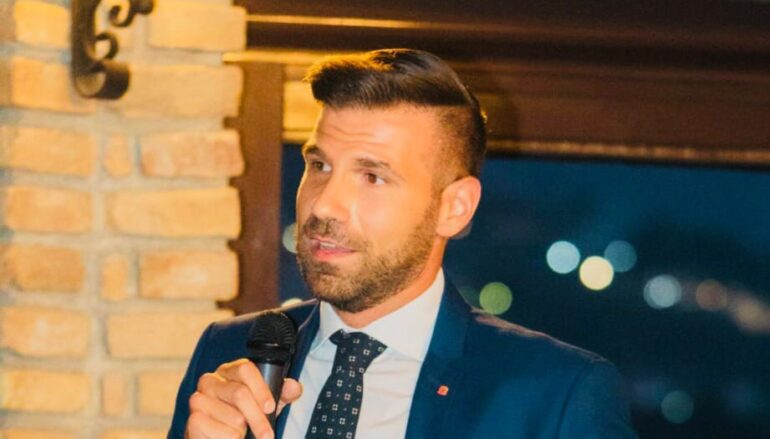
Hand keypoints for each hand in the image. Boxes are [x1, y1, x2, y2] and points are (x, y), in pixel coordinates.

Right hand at [186, 358, 302, 438]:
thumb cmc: (244, 419)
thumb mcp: (266, 406)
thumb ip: (282, 395)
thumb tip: (294, 387)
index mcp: (230, 371)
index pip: (245, 369)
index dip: (261, 389)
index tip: (270, 408)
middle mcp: (211, 380)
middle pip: (239, 393)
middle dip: (258, 419)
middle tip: (267, 435)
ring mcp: (199, 399)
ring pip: (231, 416)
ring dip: (242, 431)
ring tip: (242, 434)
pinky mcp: (192, 419)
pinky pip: (217, 430)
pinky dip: (227, 438)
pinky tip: (229, 438)